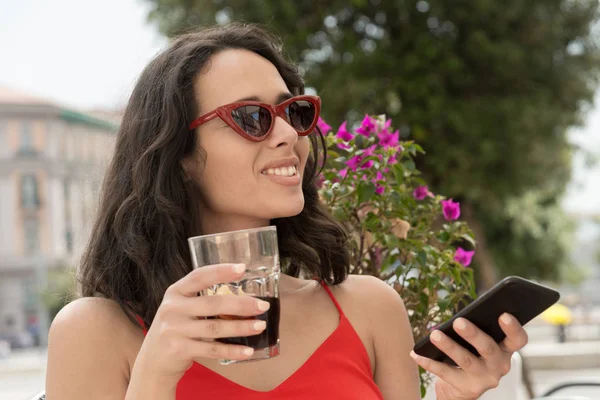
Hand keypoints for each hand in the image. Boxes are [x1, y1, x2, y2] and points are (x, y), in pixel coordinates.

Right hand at [133, 263, 270, 386]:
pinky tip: (248, 351)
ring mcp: (174, 330)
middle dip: (241, 304)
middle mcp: (172, 308)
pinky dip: (232, 350)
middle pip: (212, 303)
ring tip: (260, 325)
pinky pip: (212, 349)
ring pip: (215, 327)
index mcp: (175, 292)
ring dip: (241, 327)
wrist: (153, 362)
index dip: (221, 271)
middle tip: (263, 306)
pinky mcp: (179, 350)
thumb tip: (242, 294)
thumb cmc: (176, 329)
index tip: (242, 268)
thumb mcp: (181, 308)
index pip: (199, 276)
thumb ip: (201, 299)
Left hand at [409, 313, 528, 399]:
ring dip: (449, 346)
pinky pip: (445, 373)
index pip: (518, 339)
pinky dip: (429, 362)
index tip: (503, 314)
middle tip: (458, 321)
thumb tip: (458, 317)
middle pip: (488, 348)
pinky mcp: (467, 388)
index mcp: (505, 349)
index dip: (513, 328)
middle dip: (473, 334)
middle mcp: (499, 365)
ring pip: (466, 360)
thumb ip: (477, 329)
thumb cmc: (471, 354)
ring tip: (434, 334)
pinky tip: (416, 354)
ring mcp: (484, 378)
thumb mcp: (479, 343)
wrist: (461, 388)